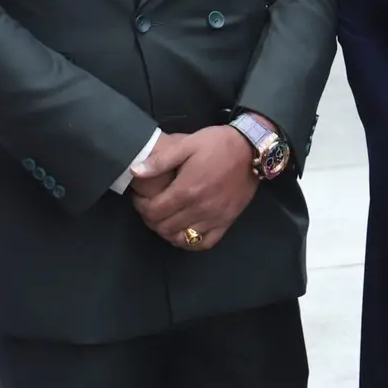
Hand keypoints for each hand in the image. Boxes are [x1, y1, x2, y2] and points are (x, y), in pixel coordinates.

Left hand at [130, 125, 257, 251]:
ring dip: (167, 231)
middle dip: (151, 219)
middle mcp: (199, 209)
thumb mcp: (188, 144)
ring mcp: (214, 218)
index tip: (140, 198)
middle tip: (150, 207)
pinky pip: (203, 243)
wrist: (252, 149)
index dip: (141, 206)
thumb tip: (136, 172)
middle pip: (164, 227)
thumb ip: (161, 161)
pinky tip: (184, 231)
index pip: (153, 211)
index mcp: (186, 190)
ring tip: (164, 219)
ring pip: (181, 238)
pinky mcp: (226, 222)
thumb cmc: (218, 144)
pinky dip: (190, 242)